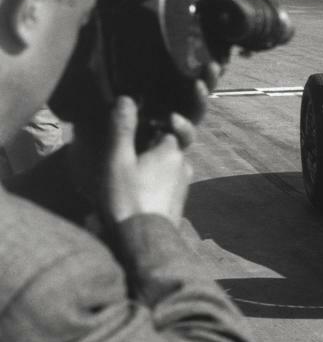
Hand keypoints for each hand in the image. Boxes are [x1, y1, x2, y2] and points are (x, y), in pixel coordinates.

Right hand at [103, 96, 193, 226]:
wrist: (143, 241)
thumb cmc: (128, 199)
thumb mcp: (119, 161)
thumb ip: (123, 130)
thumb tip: (126, 99)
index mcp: (172, 151)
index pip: (171, 126)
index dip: (158, 121)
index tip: (147, 121)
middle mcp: (184, 165)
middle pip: (171, 145)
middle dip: (154, 144)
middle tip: (133, 150)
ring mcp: (184, 184)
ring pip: (170, 165)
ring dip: (155, 164)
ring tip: (132, 171)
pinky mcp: (179, 201)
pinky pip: (169, 182)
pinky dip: (157, 180)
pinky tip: (139, 188)